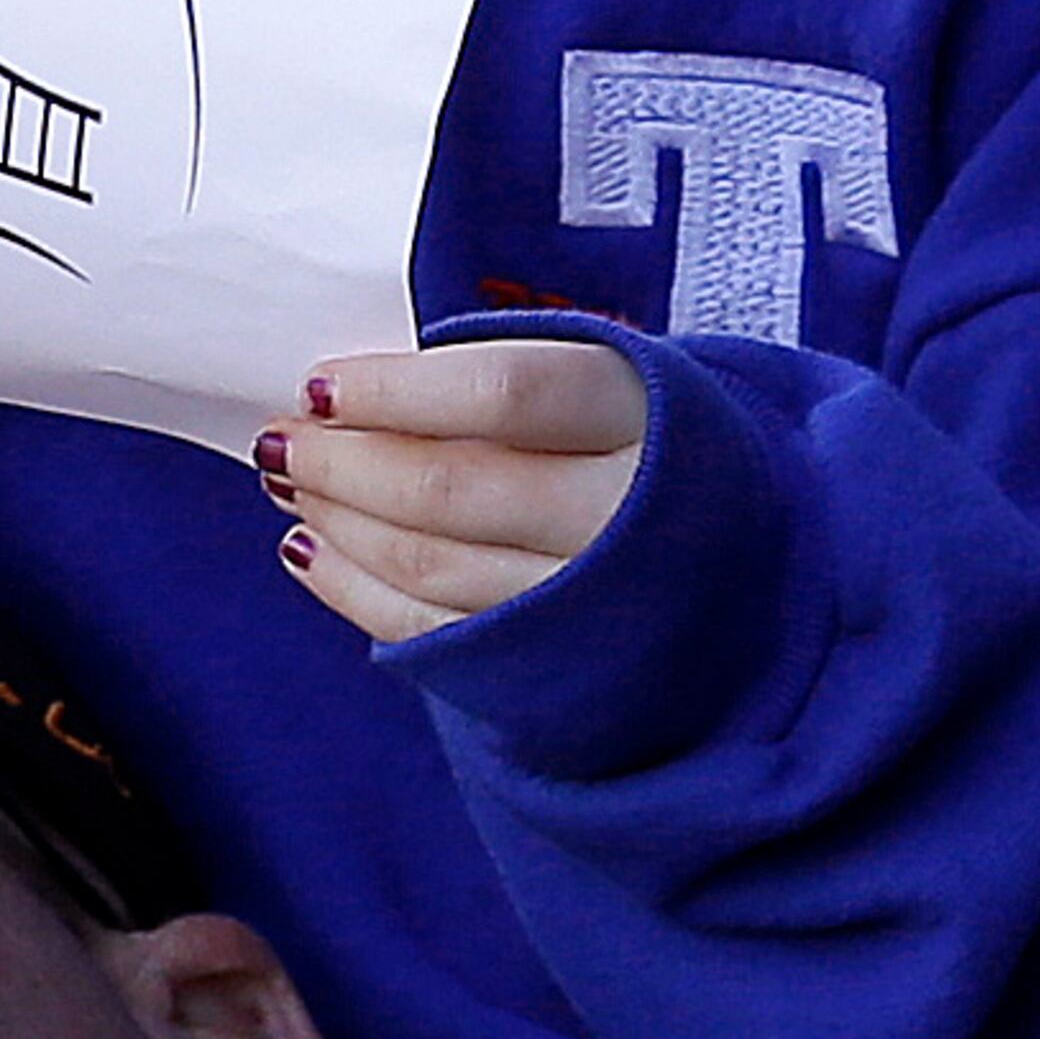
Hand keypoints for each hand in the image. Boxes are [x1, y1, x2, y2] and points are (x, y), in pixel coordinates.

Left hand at [254, 339, 644, 640]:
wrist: (757, 556)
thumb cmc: (650, 441)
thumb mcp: (614, 375)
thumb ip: (506, 373)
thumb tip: (353, 392)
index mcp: (644, 414)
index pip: (501, 394)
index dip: (395, 393)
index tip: (320, 385)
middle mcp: (623, 514)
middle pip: (453, 489)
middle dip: (344, 464)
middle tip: (282, 439)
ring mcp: (590, 603)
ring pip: (433, 568)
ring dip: (340, 524)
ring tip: (292, 484)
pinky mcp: (554, 665)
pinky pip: (433, 635)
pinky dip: (356, 593)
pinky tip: (313, 551)